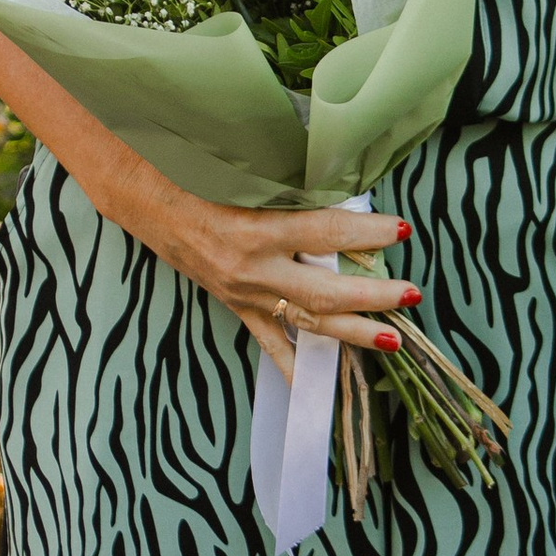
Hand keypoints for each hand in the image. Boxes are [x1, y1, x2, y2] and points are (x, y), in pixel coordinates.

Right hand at [143, 196, 421, 379]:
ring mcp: (244, 292)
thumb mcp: (246, 171)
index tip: (403, 230)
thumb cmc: (192, 170)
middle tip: (412, 295)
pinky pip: (269, 341)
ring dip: (352, 331)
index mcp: (256, 228)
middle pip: (325, 292)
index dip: (369, 232)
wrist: (142, 195)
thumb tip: (348, 196)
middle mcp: (252, 268)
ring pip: (307, 321)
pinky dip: (293, 364)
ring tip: (392, 339)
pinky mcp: (234, 304)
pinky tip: (315, 385)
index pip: (327, 233)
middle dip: (374, 297)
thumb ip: (295, 186)